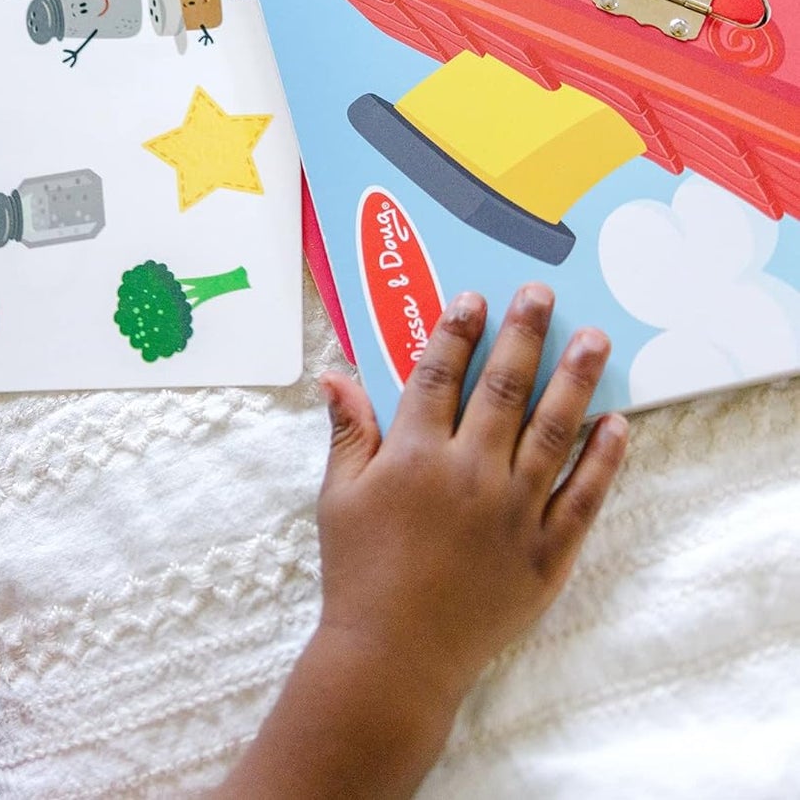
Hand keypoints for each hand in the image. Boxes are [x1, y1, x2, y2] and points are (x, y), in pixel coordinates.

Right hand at [214, 283, 627, 799]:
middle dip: (522, 335)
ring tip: (594, 340)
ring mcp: (514, 511)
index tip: (473, 297)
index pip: (438, 375)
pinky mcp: (547, 551)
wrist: (395, 655)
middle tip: (541, 296)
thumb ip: (348, 431)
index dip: (456, 331)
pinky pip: (584, 496)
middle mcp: (469, 472)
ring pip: (552, 430)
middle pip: (502, 388)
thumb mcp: (338, 495)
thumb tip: (335, 373)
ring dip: (575, 380)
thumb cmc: (359, 570)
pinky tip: (617, 425)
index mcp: (414, 454)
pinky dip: (603, 458)